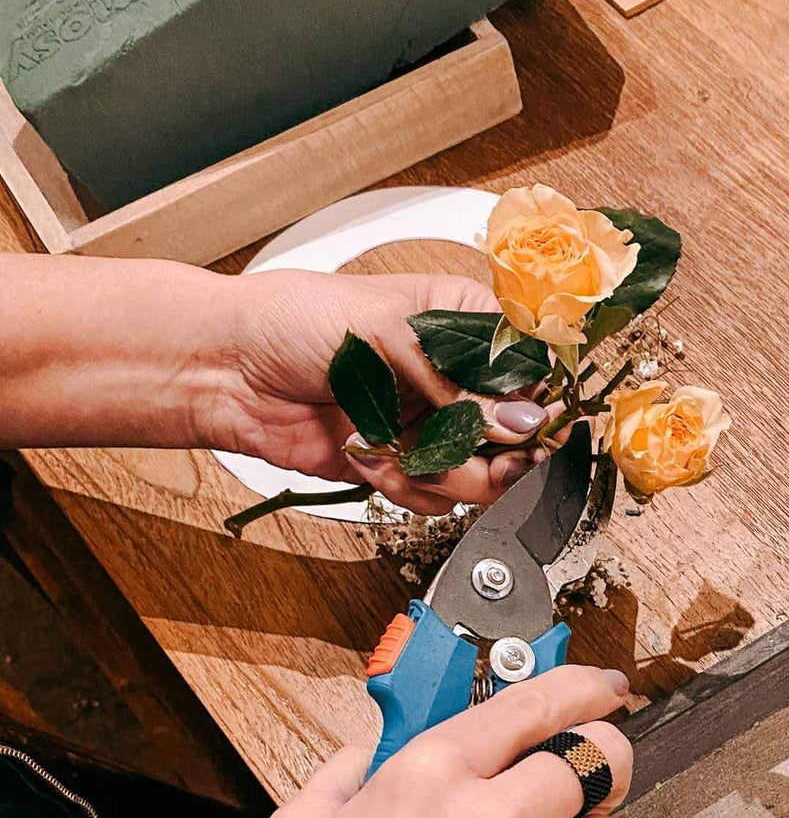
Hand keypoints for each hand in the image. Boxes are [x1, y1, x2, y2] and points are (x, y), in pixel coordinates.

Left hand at [218, 270, 557, 513]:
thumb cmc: (289, 321)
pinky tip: (371, 458)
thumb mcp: (383, 332)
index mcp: (459, 323)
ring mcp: (431, 424)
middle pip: (518, 432)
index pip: (529, 365)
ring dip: (447, 473)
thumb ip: (456, 381)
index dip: (534, 398)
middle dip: (498, 451)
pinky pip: (438, 496)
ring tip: (405, 454)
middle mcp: (453, 377)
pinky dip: (408, 487)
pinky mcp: (405, 464)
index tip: (524, 419)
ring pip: (484, 474)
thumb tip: (518, 419)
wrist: (226, 370)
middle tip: (484, 455)